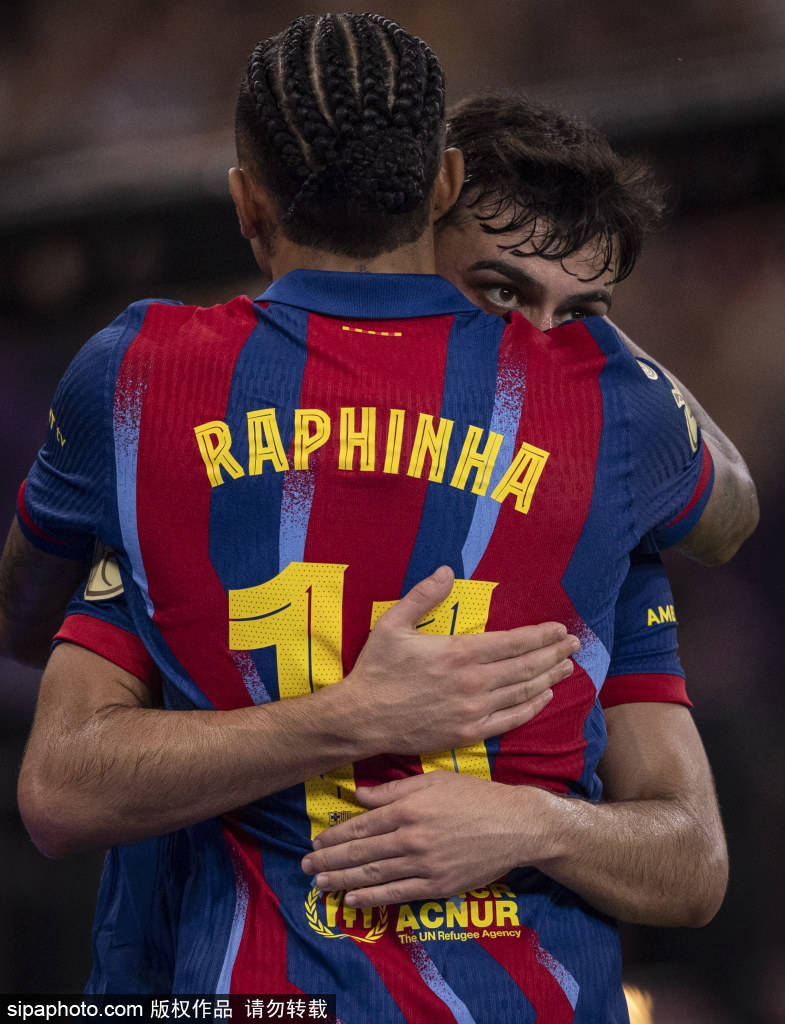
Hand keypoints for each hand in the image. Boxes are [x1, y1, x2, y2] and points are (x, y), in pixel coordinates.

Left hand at [300, 771, 548, 906]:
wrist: (515, 825)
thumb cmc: (474, 796)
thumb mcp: (434, 781)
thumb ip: (393, 789)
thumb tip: (358, 794)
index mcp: (408, 809)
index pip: (362, 826)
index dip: (336, 836)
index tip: (316, 843)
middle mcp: (412, 837)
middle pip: (362, 853)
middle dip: (330, 861)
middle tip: (306, 868)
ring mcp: (424, 865)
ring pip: (374, 875)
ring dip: (343, 881)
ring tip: (321, 885)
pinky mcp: (438, 886)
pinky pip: (398, 893)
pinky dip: (373, 897)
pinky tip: (353, 899)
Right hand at [345, 566, 578, 755]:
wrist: (362, 718)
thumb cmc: (376, 669)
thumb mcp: (392, 624)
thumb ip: (422, 596)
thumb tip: (445, 571)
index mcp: (459, 652)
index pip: (514, 642)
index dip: (541, 635)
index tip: (560, 629)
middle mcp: (474, 681)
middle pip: (526, 665)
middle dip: (554, 653)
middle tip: (575, 646)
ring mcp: (474, 709)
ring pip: (523, 691)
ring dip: (549, 678)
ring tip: (567, 667)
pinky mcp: (468, 732)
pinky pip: (510, 720)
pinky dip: (532, 707)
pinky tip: (545, 697)